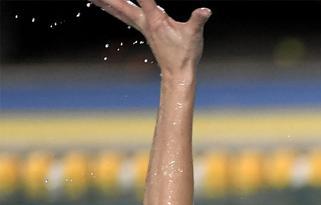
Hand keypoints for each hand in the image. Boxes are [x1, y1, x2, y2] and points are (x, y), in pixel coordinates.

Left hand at [92, 0, 210, 79]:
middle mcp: (145, 22)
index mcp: (156, 20)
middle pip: (122, 6)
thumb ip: (198, 20)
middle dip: (108, 0)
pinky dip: (115, 9)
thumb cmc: (185, 54)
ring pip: (120, 11)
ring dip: (106, 3)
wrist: (178, 72)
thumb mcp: (194, 34)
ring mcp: (143, 27)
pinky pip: (125, 16)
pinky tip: (109, 6)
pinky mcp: (144, 30)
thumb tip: (206, 11)